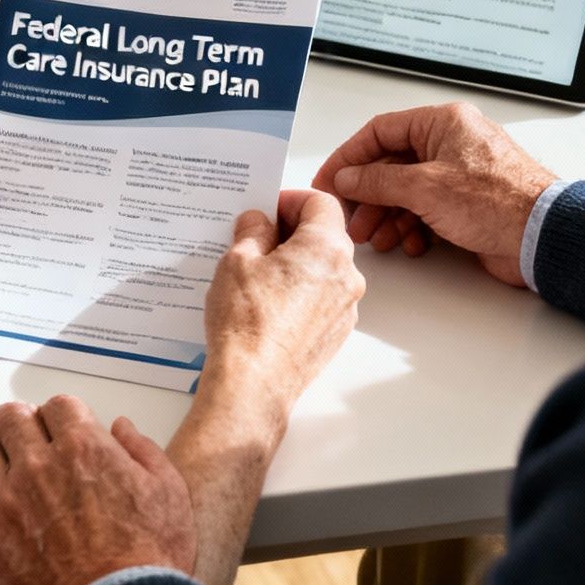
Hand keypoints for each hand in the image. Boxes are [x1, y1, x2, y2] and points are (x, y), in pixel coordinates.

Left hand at [0, 396, 196, 584]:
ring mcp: (7, 496)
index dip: (59, 411)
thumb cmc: (145, 559)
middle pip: (14, 418)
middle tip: (18, 425)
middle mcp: (40, 464)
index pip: (59, 406)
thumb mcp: (168, 493)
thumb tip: (124, 429)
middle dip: (19, 419)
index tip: (57, 419)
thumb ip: (144, 450)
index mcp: (85, 446)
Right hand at [200, 189, 365, 428]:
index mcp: (327, 248)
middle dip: (292, 231)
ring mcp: (344, 308)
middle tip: (256, 238)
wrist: (254, 384)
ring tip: (257, 274)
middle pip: (326, 235)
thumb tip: (258, 221)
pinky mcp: (336, 334)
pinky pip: (322, 299)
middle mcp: (346, 276)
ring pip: (324, 269)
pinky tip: (268, 303)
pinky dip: (301, 292)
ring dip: (296, 263)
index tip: (267, 208)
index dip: (291, 199)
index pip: (322, 202)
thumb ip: (252, 230)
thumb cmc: (247, 323)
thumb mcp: (237, 260)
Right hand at [310, 102, 555, 286]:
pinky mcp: (468, 204)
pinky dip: (414, 227)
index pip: (380, 132)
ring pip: (408, 191)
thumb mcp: (423, 187)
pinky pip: (428, 210)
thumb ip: (377, 181)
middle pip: (392, 165)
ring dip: (388, 216)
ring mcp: (460, 175)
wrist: (542, 235)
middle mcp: (452, 144)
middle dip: (368, 196)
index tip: (329, 182)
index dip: (349, 158)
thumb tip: (347, 178)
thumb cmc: (497, 201)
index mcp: (443, 123)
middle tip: (351, 220)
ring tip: (377, 239)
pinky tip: (410, 244)